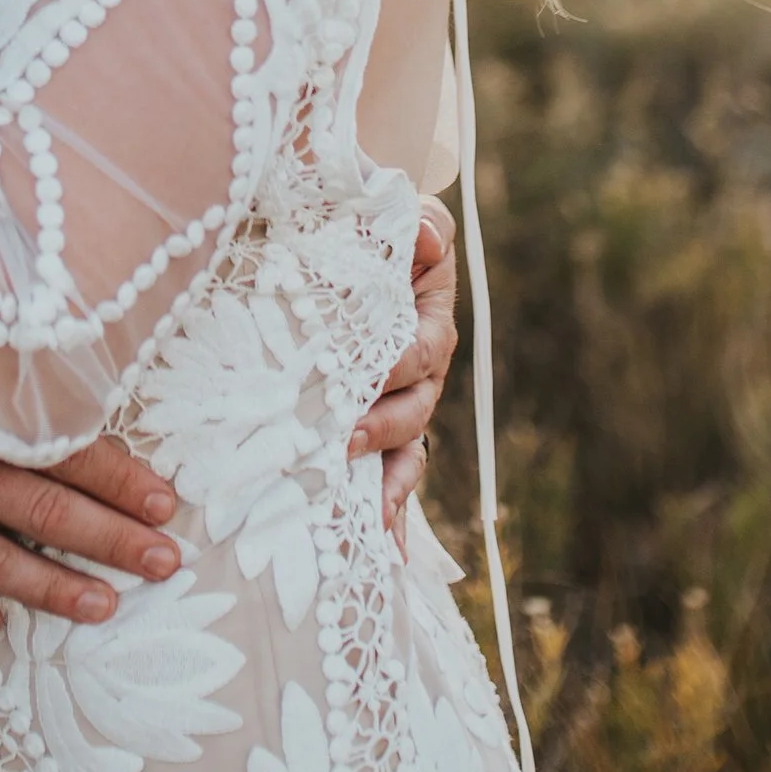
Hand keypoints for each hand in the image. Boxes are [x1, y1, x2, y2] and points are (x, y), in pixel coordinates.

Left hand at [351, 196, 457, 535]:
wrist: (342, 245)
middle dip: (382, 430)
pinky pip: (387, 476)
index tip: (371, 373)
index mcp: (426, 322)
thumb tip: (428, 239)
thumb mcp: (397, 218)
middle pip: (413, 411)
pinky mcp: (370, 429)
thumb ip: (420, 223)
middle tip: (344, 440)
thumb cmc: (370, 230)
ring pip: (405, 454)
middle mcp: (419, 373)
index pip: (423, 350)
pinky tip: (380, 553)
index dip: (400, 365)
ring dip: (387, 485)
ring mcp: (396, 405)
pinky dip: (387, 513)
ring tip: (365, 516)